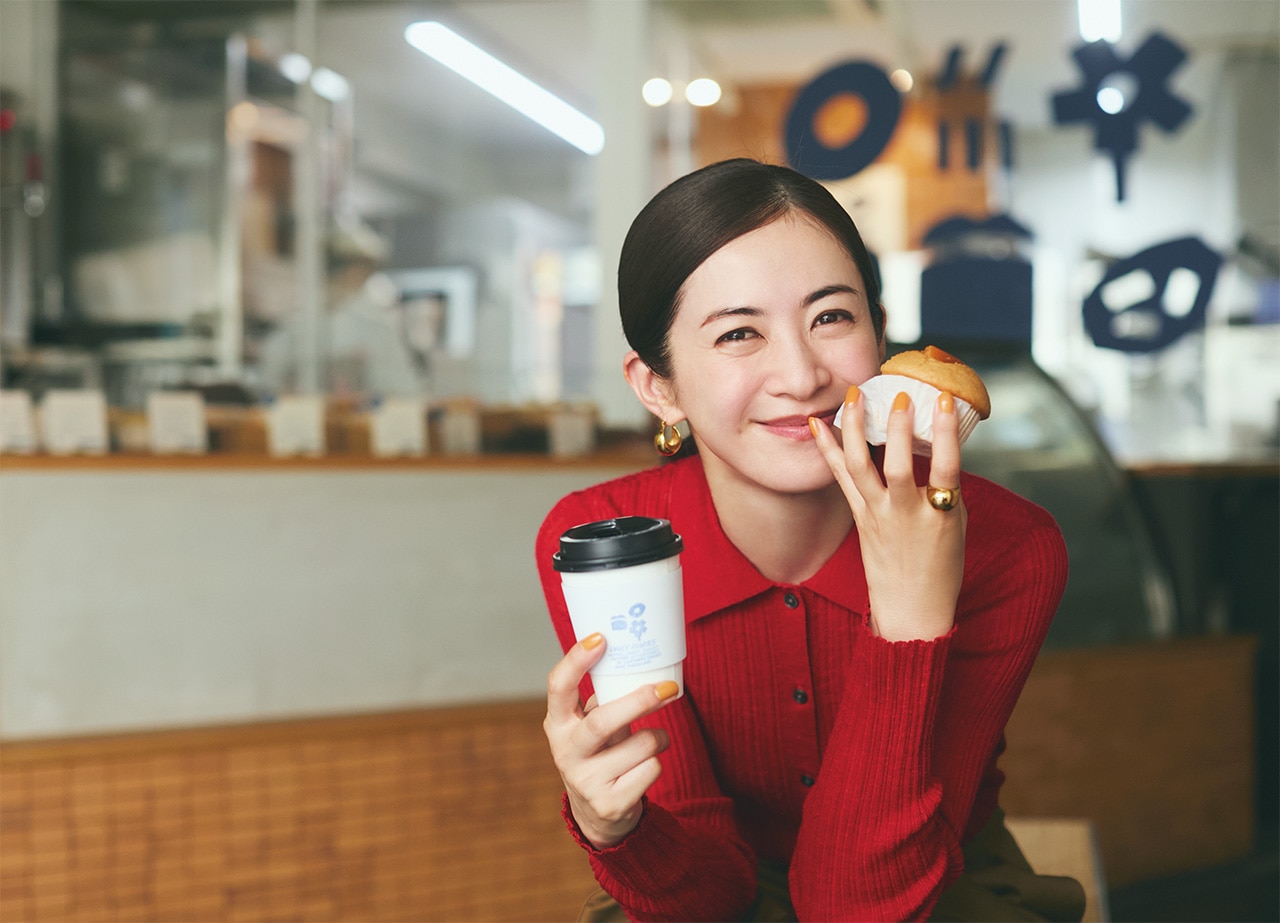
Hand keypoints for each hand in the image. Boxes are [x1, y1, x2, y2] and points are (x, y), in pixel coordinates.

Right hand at [543, 634, 678, 847]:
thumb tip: (639, 665)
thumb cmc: (600, 753)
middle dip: (638, 702)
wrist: (599, 813)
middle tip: (667, 687)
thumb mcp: (591, 725)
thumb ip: (604, 700)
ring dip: (659, 736)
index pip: (558, 686)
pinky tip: (644, 768)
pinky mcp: (610, 804)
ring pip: (640, 745)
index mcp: (558, 724)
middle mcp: (566, 752)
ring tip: (656, 738)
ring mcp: (586, 781)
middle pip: (602, 721)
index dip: (576, 660)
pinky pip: (651, 769)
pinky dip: (657, 762)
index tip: (600, 638)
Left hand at [810, 386, 965, 640]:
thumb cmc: (941, 565)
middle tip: (897, 395)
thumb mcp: (956, 524)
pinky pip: (841, 477)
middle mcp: (905, 513)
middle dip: (896, 429)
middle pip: (895, 467)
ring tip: (853, 396)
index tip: (942, 400)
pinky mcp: (859, 516)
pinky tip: (817, 423)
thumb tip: (938, 441)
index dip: (945, 433)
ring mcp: (877, 514)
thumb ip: (945, 485)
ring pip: (861, 467)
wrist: (912, 609)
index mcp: (940, 515)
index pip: (945, 468)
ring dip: (855, 429)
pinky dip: (828, 449)